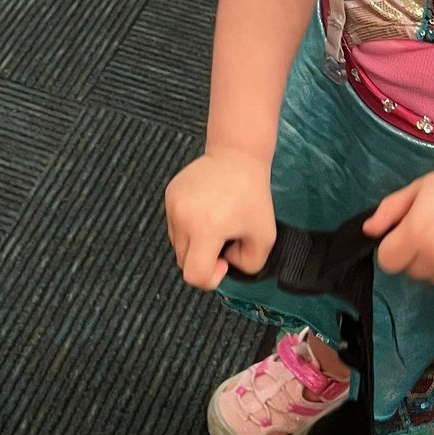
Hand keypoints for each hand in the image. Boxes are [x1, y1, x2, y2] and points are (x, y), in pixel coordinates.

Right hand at [165, 148, 276, 290]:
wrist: (237, 156)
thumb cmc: (252, 194)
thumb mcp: (264, 236)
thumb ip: (249, 264)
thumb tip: (226, 263)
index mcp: (205, 229)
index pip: (194, 275)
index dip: (210, 278)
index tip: (224, 261)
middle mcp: (183, 218)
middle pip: (184, 262)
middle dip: (204, 259)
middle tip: (225, 239)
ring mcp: (173, 206)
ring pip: (178, 244)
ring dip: (195, 243)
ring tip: (215, 222)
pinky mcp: (169, 195)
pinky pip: (174, 225)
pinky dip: (188, 226)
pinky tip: (206, 211)